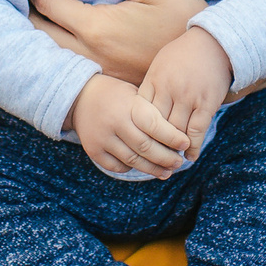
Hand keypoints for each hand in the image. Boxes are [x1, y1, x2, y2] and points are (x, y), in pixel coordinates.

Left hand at [28, 0, 202, 80]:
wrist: (209, 57)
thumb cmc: (183, 13)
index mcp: (97, 27)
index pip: (49, 5)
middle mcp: (91, 55)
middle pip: (39, 35)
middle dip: (25, 14)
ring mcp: (98, 73)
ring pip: (50, 56)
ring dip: (36, 35)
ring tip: (30, 16)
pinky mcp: (109, 82)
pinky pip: (69, 68)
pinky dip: (54, 53)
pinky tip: (54, 41)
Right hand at [68, 74, 192, 178]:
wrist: (80, 97)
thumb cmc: (117, 96)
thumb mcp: (135, 94)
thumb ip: (153, 111)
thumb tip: (179, 135)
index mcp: (129, 105)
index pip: (154, 124)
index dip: (172, 137)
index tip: (185, 144)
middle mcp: (115, 121)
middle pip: (146, 147)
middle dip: (166, 158)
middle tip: (178, 163)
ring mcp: (102, 137)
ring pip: (133, 160)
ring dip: (152, 169)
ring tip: (167, 172)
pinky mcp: (93, 150)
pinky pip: (117, 166)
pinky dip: (131, 168)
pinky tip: (142, 166)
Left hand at [136, 28, 231, 159]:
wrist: (213, 42)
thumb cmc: (183, 54)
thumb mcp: (159, 65)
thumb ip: (150, 87)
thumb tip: (137, 109)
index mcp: (153, 81)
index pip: (140, 115)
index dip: (139, 133)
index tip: (140, 144)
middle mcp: (169, 90)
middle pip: (156, 127)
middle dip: (155, 145)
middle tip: (155, 158)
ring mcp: (188, 97)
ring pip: (176, 132)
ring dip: (174, 149)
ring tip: (172, 159)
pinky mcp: (206, 103)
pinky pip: (196, 131)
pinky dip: (193, 147)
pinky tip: (190, 155)